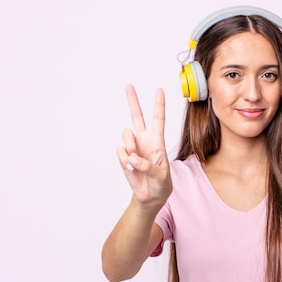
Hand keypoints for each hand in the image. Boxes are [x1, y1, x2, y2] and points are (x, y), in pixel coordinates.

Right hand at [116, 84, 171, 205]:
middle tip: (128, 85)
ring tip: (134, 159)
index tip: (159, 89)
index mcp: (158, 141)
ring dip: (129, 145)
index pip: (159, 119)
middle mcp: (144, 140)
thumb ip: (148, 166)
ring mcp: (133, 147)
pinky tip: (130, 167)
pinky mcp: (124, 156)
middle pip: (137, 116)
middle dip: (133, 100)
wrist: (150, 196)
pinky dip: (124, 159)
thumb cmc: (161, 184)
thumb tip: (132, 158)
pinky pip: (120, 151)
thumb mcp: (161, 176)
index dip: (159, 104)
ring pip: (126, 134)